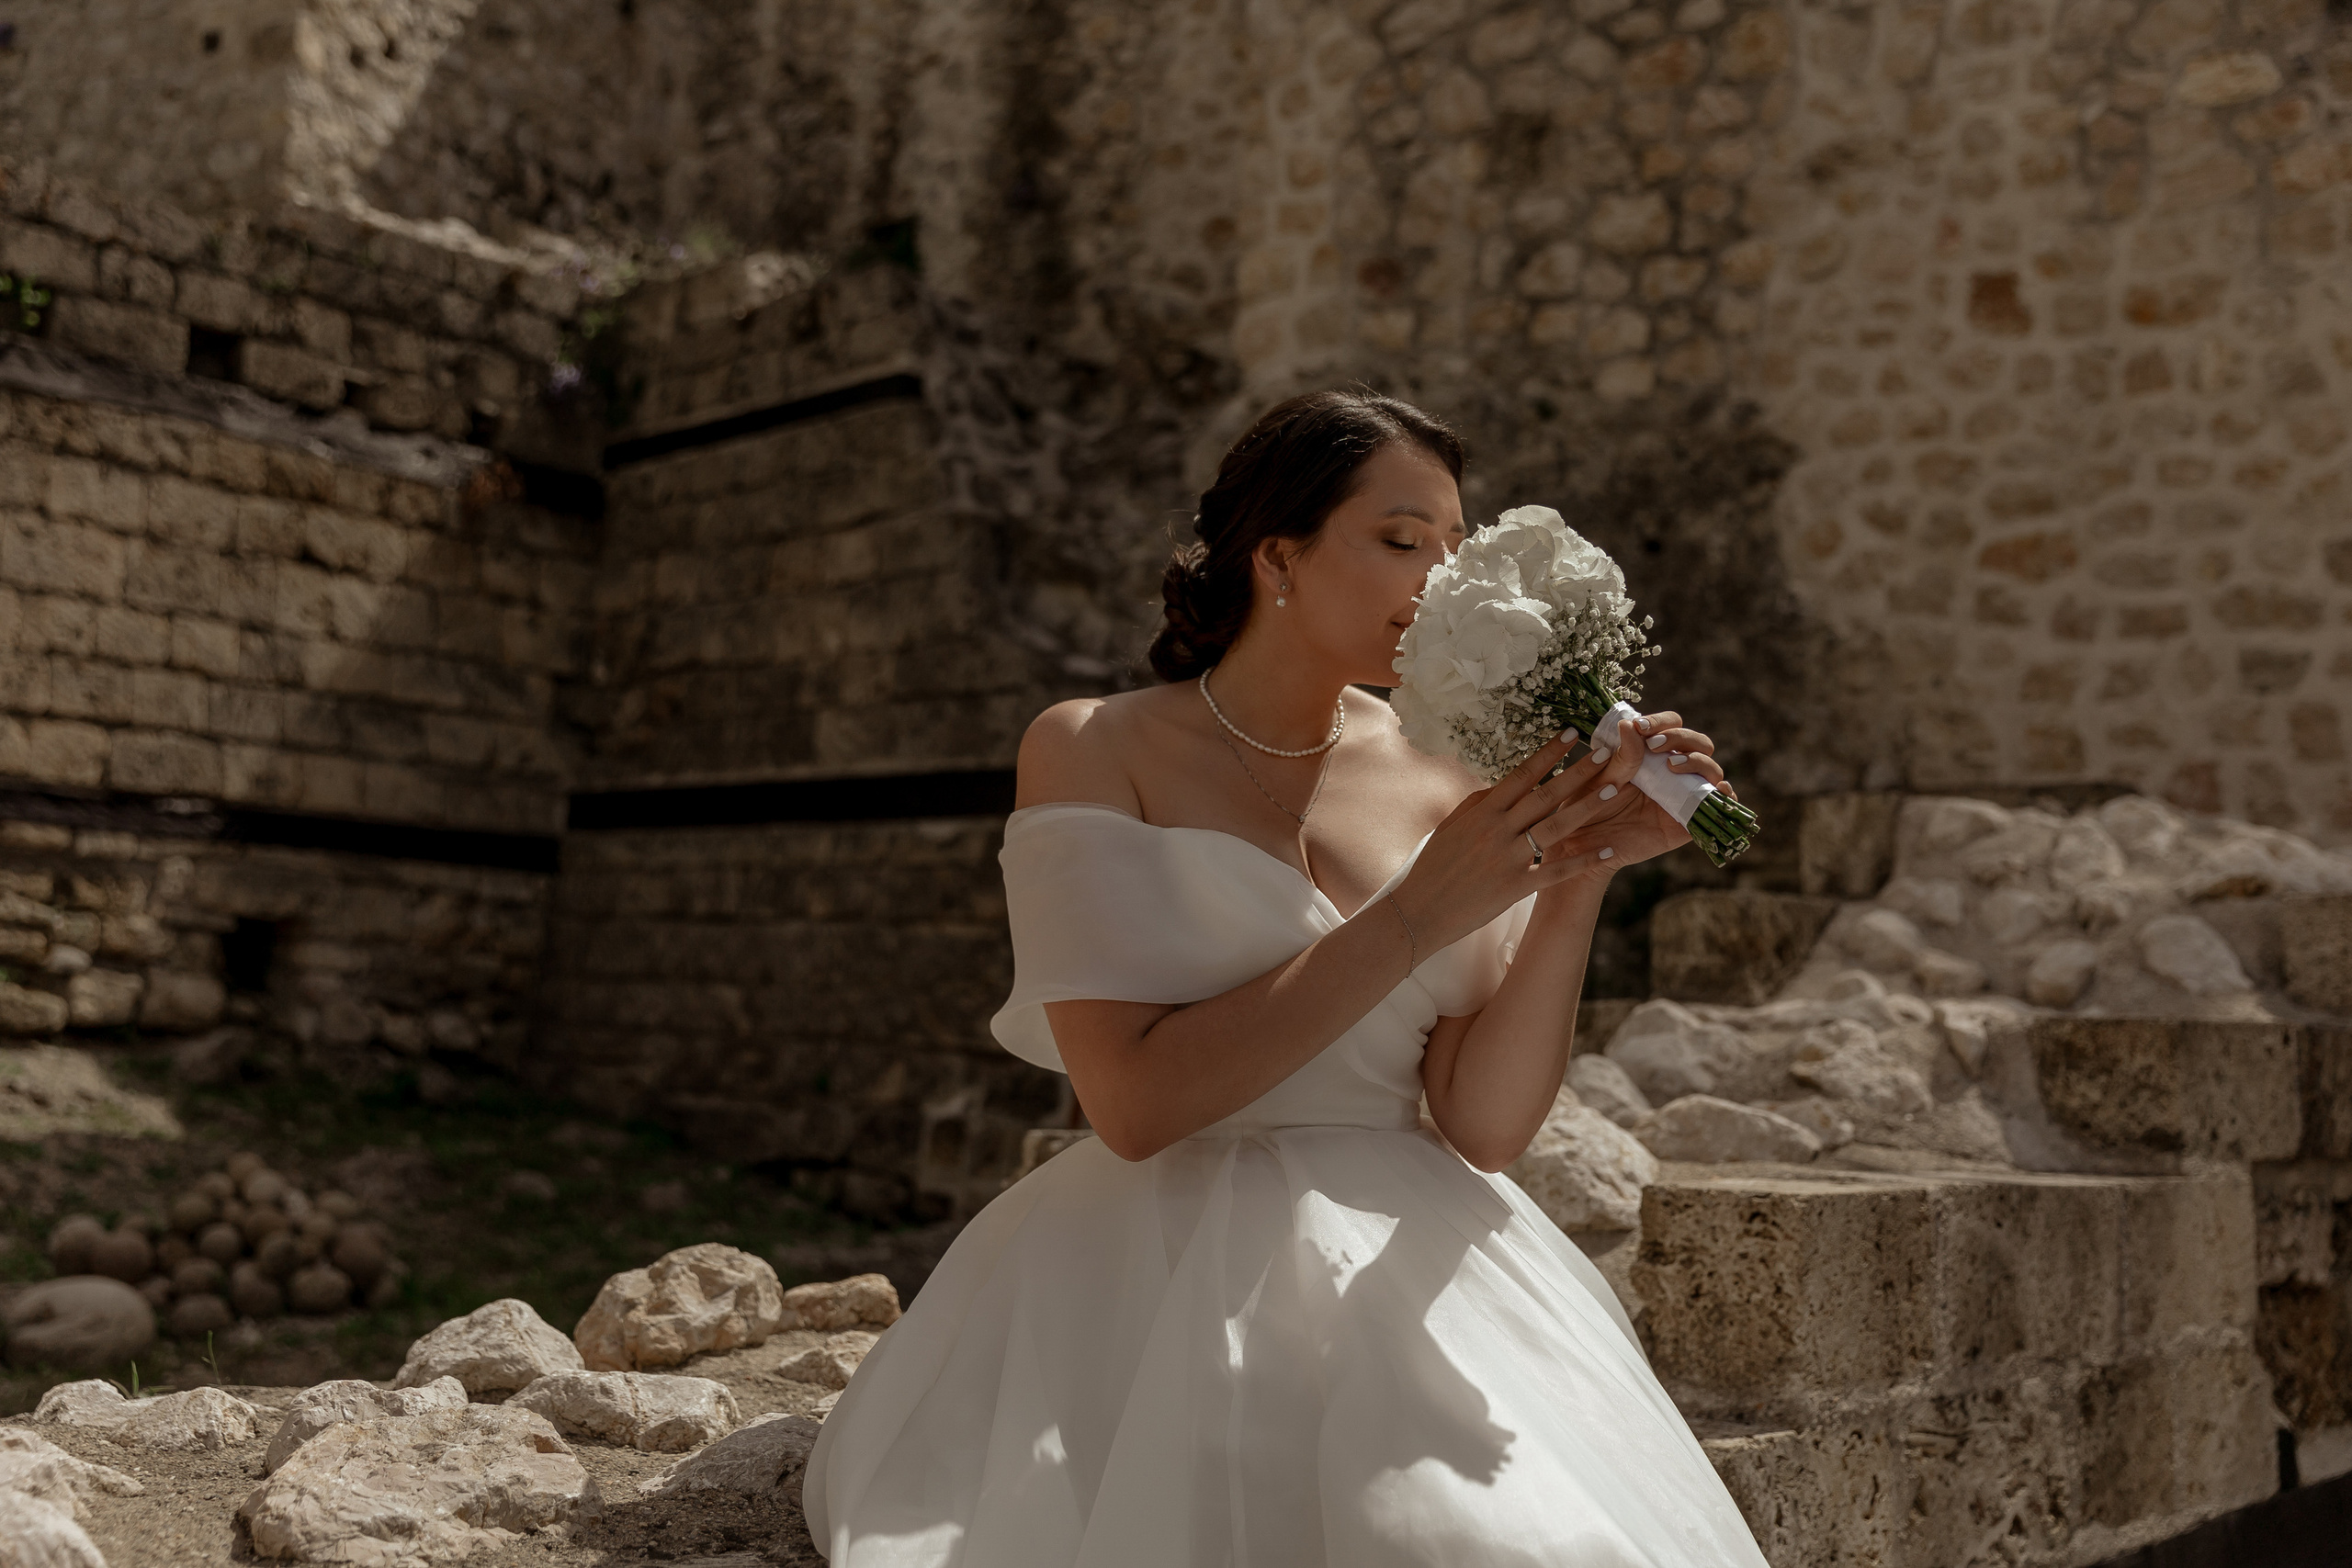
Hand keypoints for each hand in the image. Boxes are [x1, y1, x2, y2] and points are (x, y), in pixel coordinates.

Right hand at [1395, 729, 1633, 947]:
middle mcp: (1497, 830)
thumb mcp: (1451, 826)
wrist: (1417, 911)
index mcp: (1481, 812)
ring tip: (1614, 789)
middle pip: (1545, 795)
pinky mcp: (1515, 887)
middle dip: (1578, 772)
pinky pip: (1555, 871)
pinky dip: (1583, 861)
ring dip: (1587, 807)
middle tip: (1606, 753)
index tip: (1570, 732)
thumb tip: (1502, 783)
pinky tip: (1607, 850)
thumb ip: (1478, 804)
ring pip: (1556, 827)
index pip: (1521, 775)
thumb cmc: (1432, 868)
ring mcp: (1507, 859)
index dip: (1548, 752)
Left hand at [1526, 712, 1731, 882]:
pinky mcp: (1686, 822)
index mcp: (1649, 753)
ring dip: (1699, 761)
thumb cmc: (1585, 806)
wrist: (1580, 847)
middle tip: (1655, 747)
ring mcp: (1682, 795)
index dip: (1664, 722)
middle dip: (1683, 738)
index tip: (1641, 728)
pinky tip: (1718, 789)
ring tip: (1672, 766)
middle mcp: (1671, 771)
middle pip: (1699, 743)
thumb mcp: (1599, 779)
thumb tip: (1629, 725)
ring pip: (1711, 770)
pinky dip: (1725, 796)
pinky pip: (1715, 808)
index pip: (1671, 726)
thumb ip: (1620, 757)